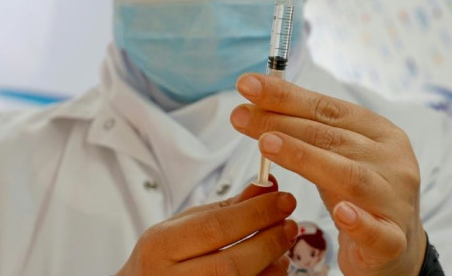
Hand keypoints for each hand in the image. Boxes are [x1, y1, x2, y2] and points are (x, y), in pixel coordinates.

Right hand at [117, 177, 297, 275]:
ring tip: (284, 246)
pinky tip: (273, 267)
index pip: (215, 228)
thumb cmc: (164, 258)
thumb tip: (268, 185)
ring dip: (273, 265)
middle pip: (233, 264)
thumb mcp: (184, 226)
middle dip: (270, 241)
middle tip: (291, 223)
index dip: (256, 213)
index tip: (284, 198)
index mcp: (160, 246)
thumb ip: (226, 208)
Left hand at [231, 74, 425, 275]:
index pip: (328, 109)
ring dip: (306, 158)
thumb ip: (308, 133)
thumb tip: (257, 104)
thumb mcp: (338, 156)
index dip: (287, 96)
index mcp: (380, 133)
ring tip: (267, 144)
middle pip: (332, 138)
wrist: (396, 248)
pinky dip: (359, 221)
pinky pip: (377, 231)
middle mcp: (392, 161)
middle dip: (282, 123)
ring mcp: (395, 200)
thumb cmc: (359, 194)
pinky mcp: (393, 240)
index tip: (247, 85)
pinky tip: (340, 212)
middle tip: (241, 115)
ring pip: (350, 176)